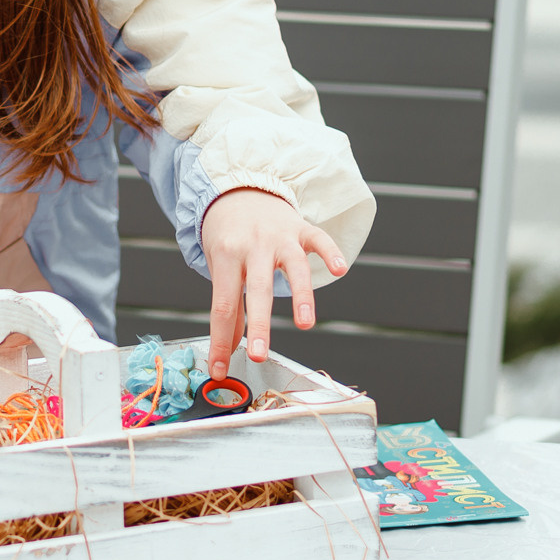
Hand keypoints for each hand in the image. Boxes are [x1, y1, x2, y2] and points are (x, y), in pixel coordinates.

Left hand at [200, 188, 346, 379]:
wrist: (239, 189)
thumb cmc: (229, 235)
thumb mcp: (220, 267)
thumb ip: (228, 306)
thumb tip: (228, 348)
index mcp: (226, 256)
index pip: (222, 304)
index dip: (222, 340)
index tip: (221, 369)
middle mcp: (252, 244)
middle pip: (257, 288)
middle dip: (259, 324)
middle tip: (259, 354)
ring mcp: (279, 235)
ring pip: (293, 265)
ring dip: (301, 295)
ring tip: (305, 323)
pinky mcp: (301, 228)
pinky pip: (318, 239)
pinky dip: (330, 253)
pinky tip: (340, 270)